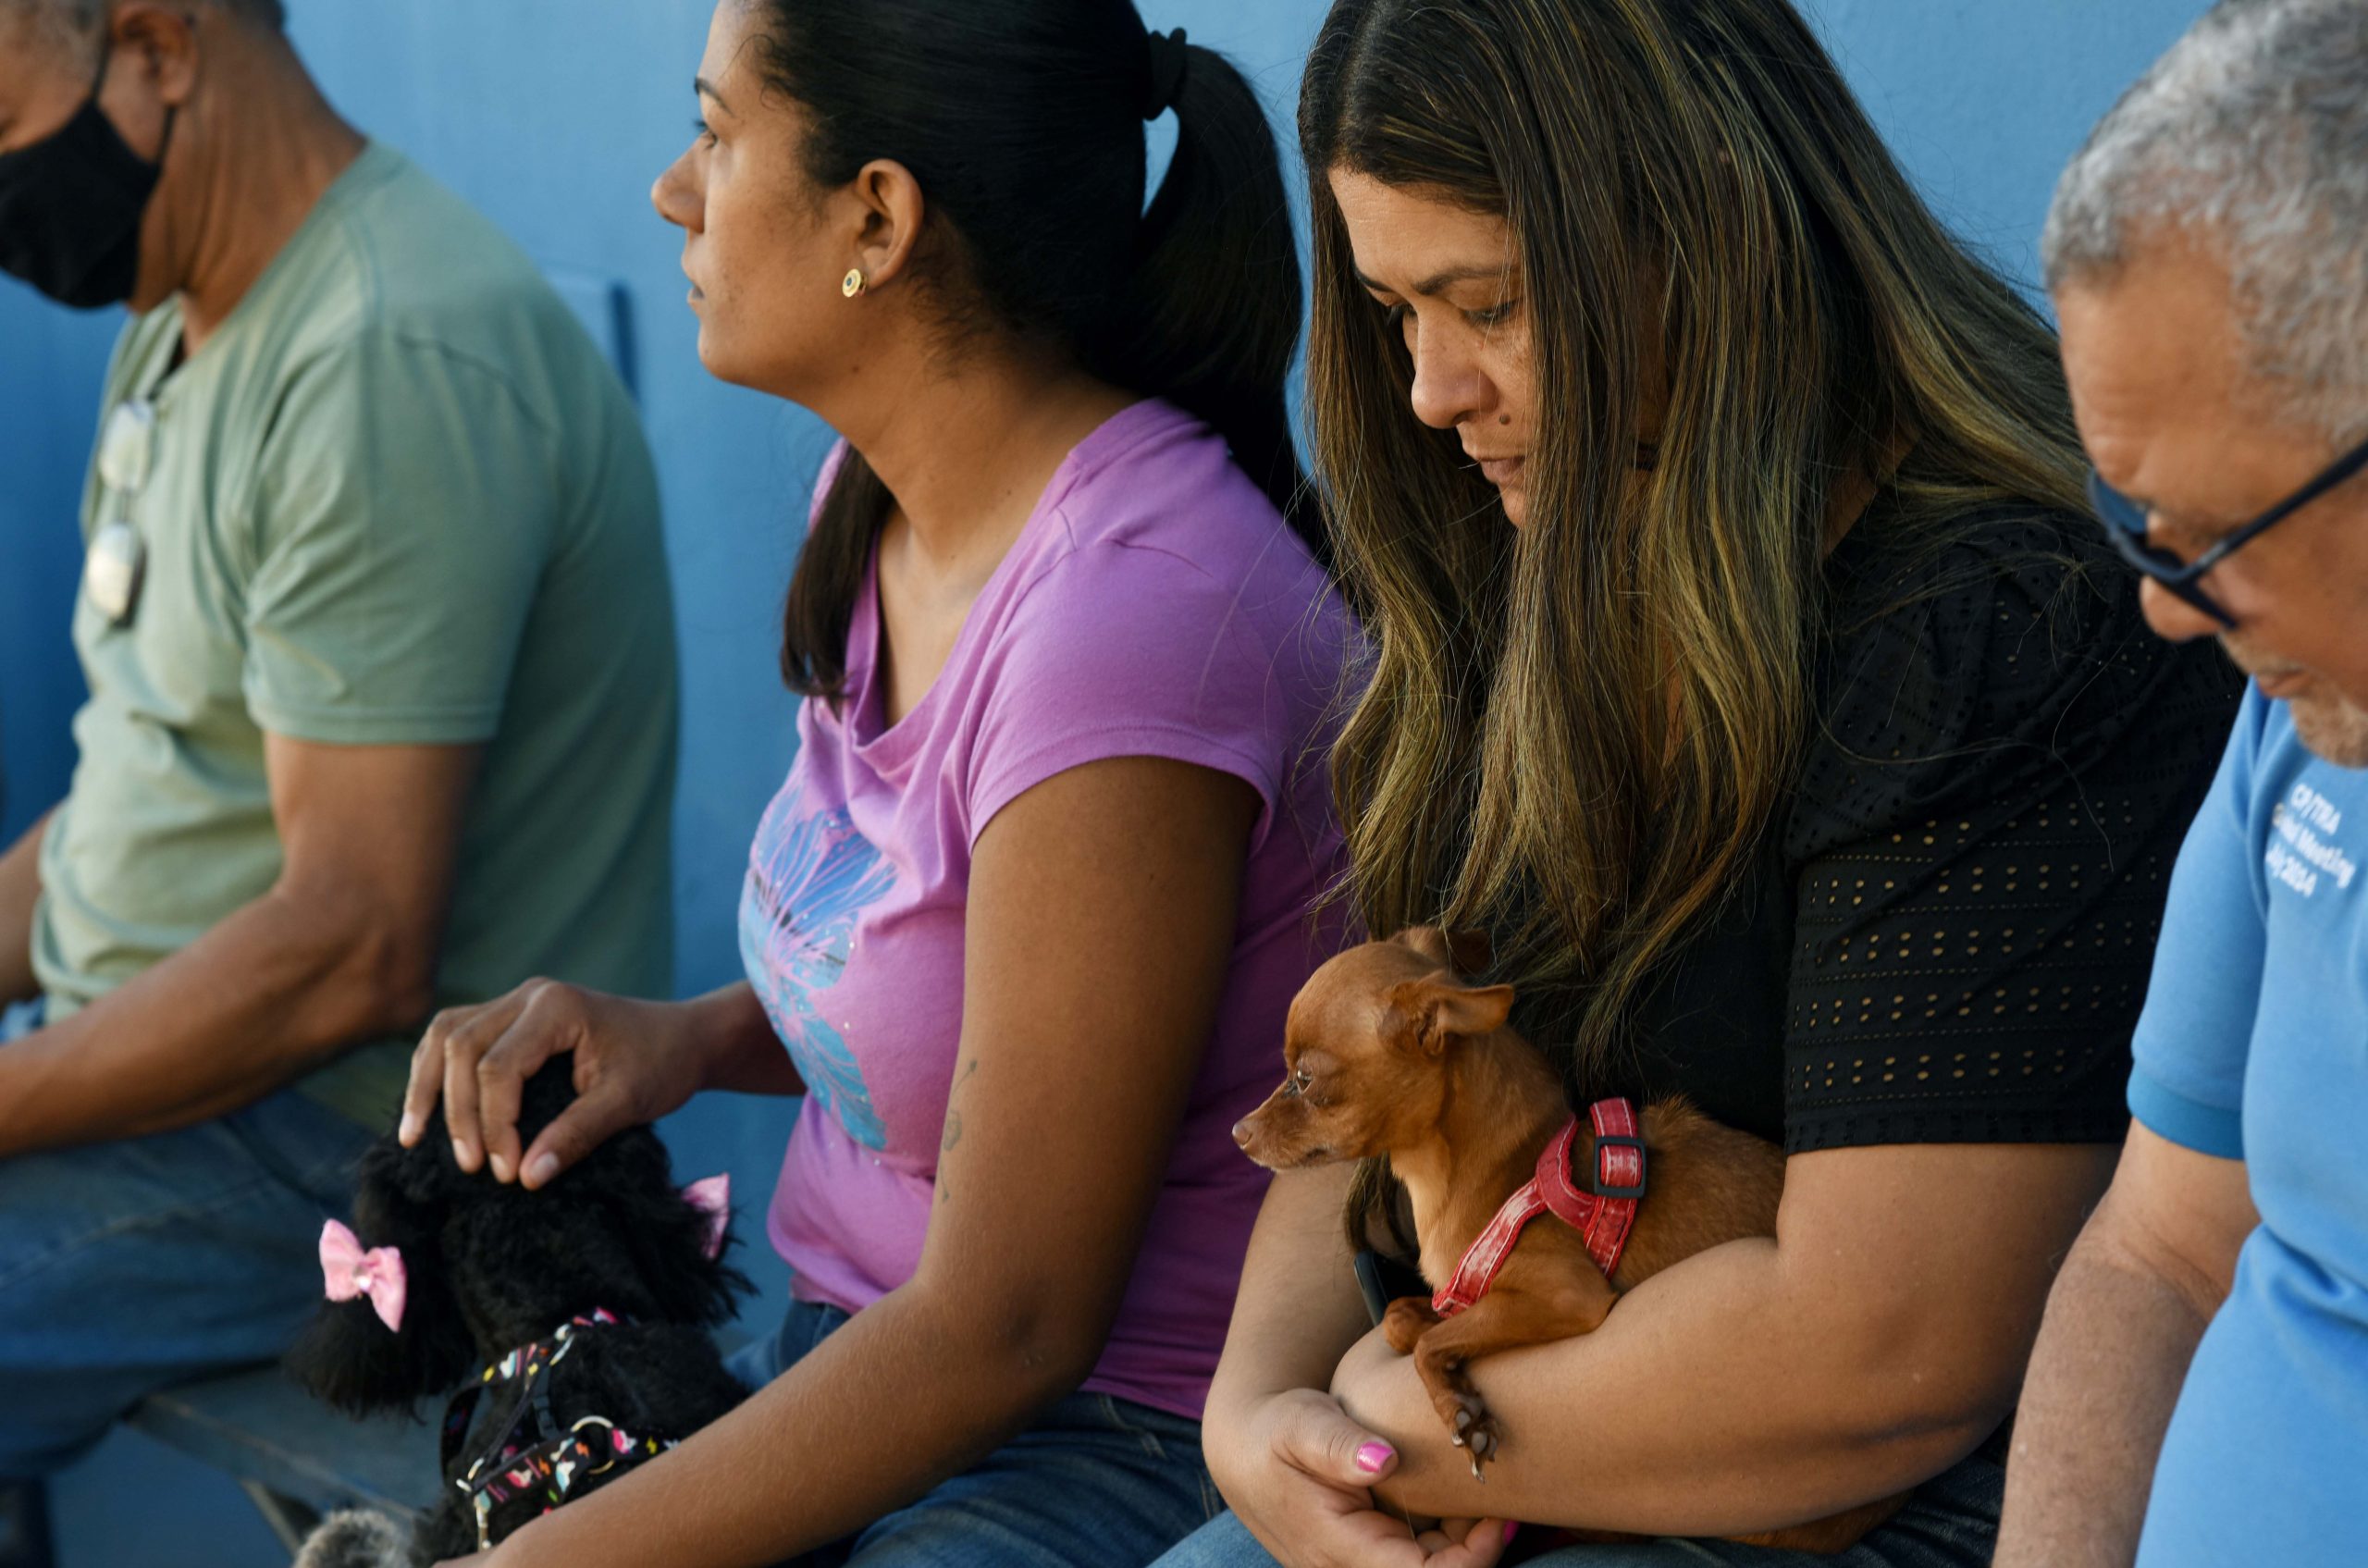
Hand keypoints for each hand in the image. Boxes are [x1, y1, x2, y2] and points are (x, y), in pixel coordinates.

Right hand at [402, 980, 708, 1187]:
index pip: (500, 1067)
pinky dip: (436, 1071)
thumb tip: (525, 1178)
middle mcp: (529, 995)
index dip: (494, 1124)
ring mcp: (516, 1001)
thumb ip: (577, 1136)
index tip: (507, 1171)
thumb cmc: (661, 1065)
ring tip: (412, 1137)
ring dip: (428, 1086)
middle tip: (472, 1166)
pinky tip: (426, 1109)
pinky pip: (456, 1035)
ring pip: (447, 1035)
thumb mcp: (627, 1103)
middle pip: (461, 1048)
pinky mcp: (511, 1016)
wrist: (683, 1038)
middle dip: (458, 1112)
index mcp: (557, 1007)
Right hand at [1205, 1386, 1510, 1567]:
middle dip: (1473, 1548)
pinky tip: (1449, 1499)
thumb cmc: (1277, 1434)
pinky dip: (1443, 1536)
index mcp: (1338, 1548)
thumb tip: (1382, 1459)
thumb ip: (1339, 1444)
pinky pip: (1416, 1560)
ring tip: (1472, 1493)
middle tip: (1492, 1497)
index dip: (1470, 1559)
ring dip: (1460, 1543)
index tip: (1496, 1517)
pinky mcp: (1367, 1560)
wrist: (1246, 1454)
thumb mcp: (1302, 1424)